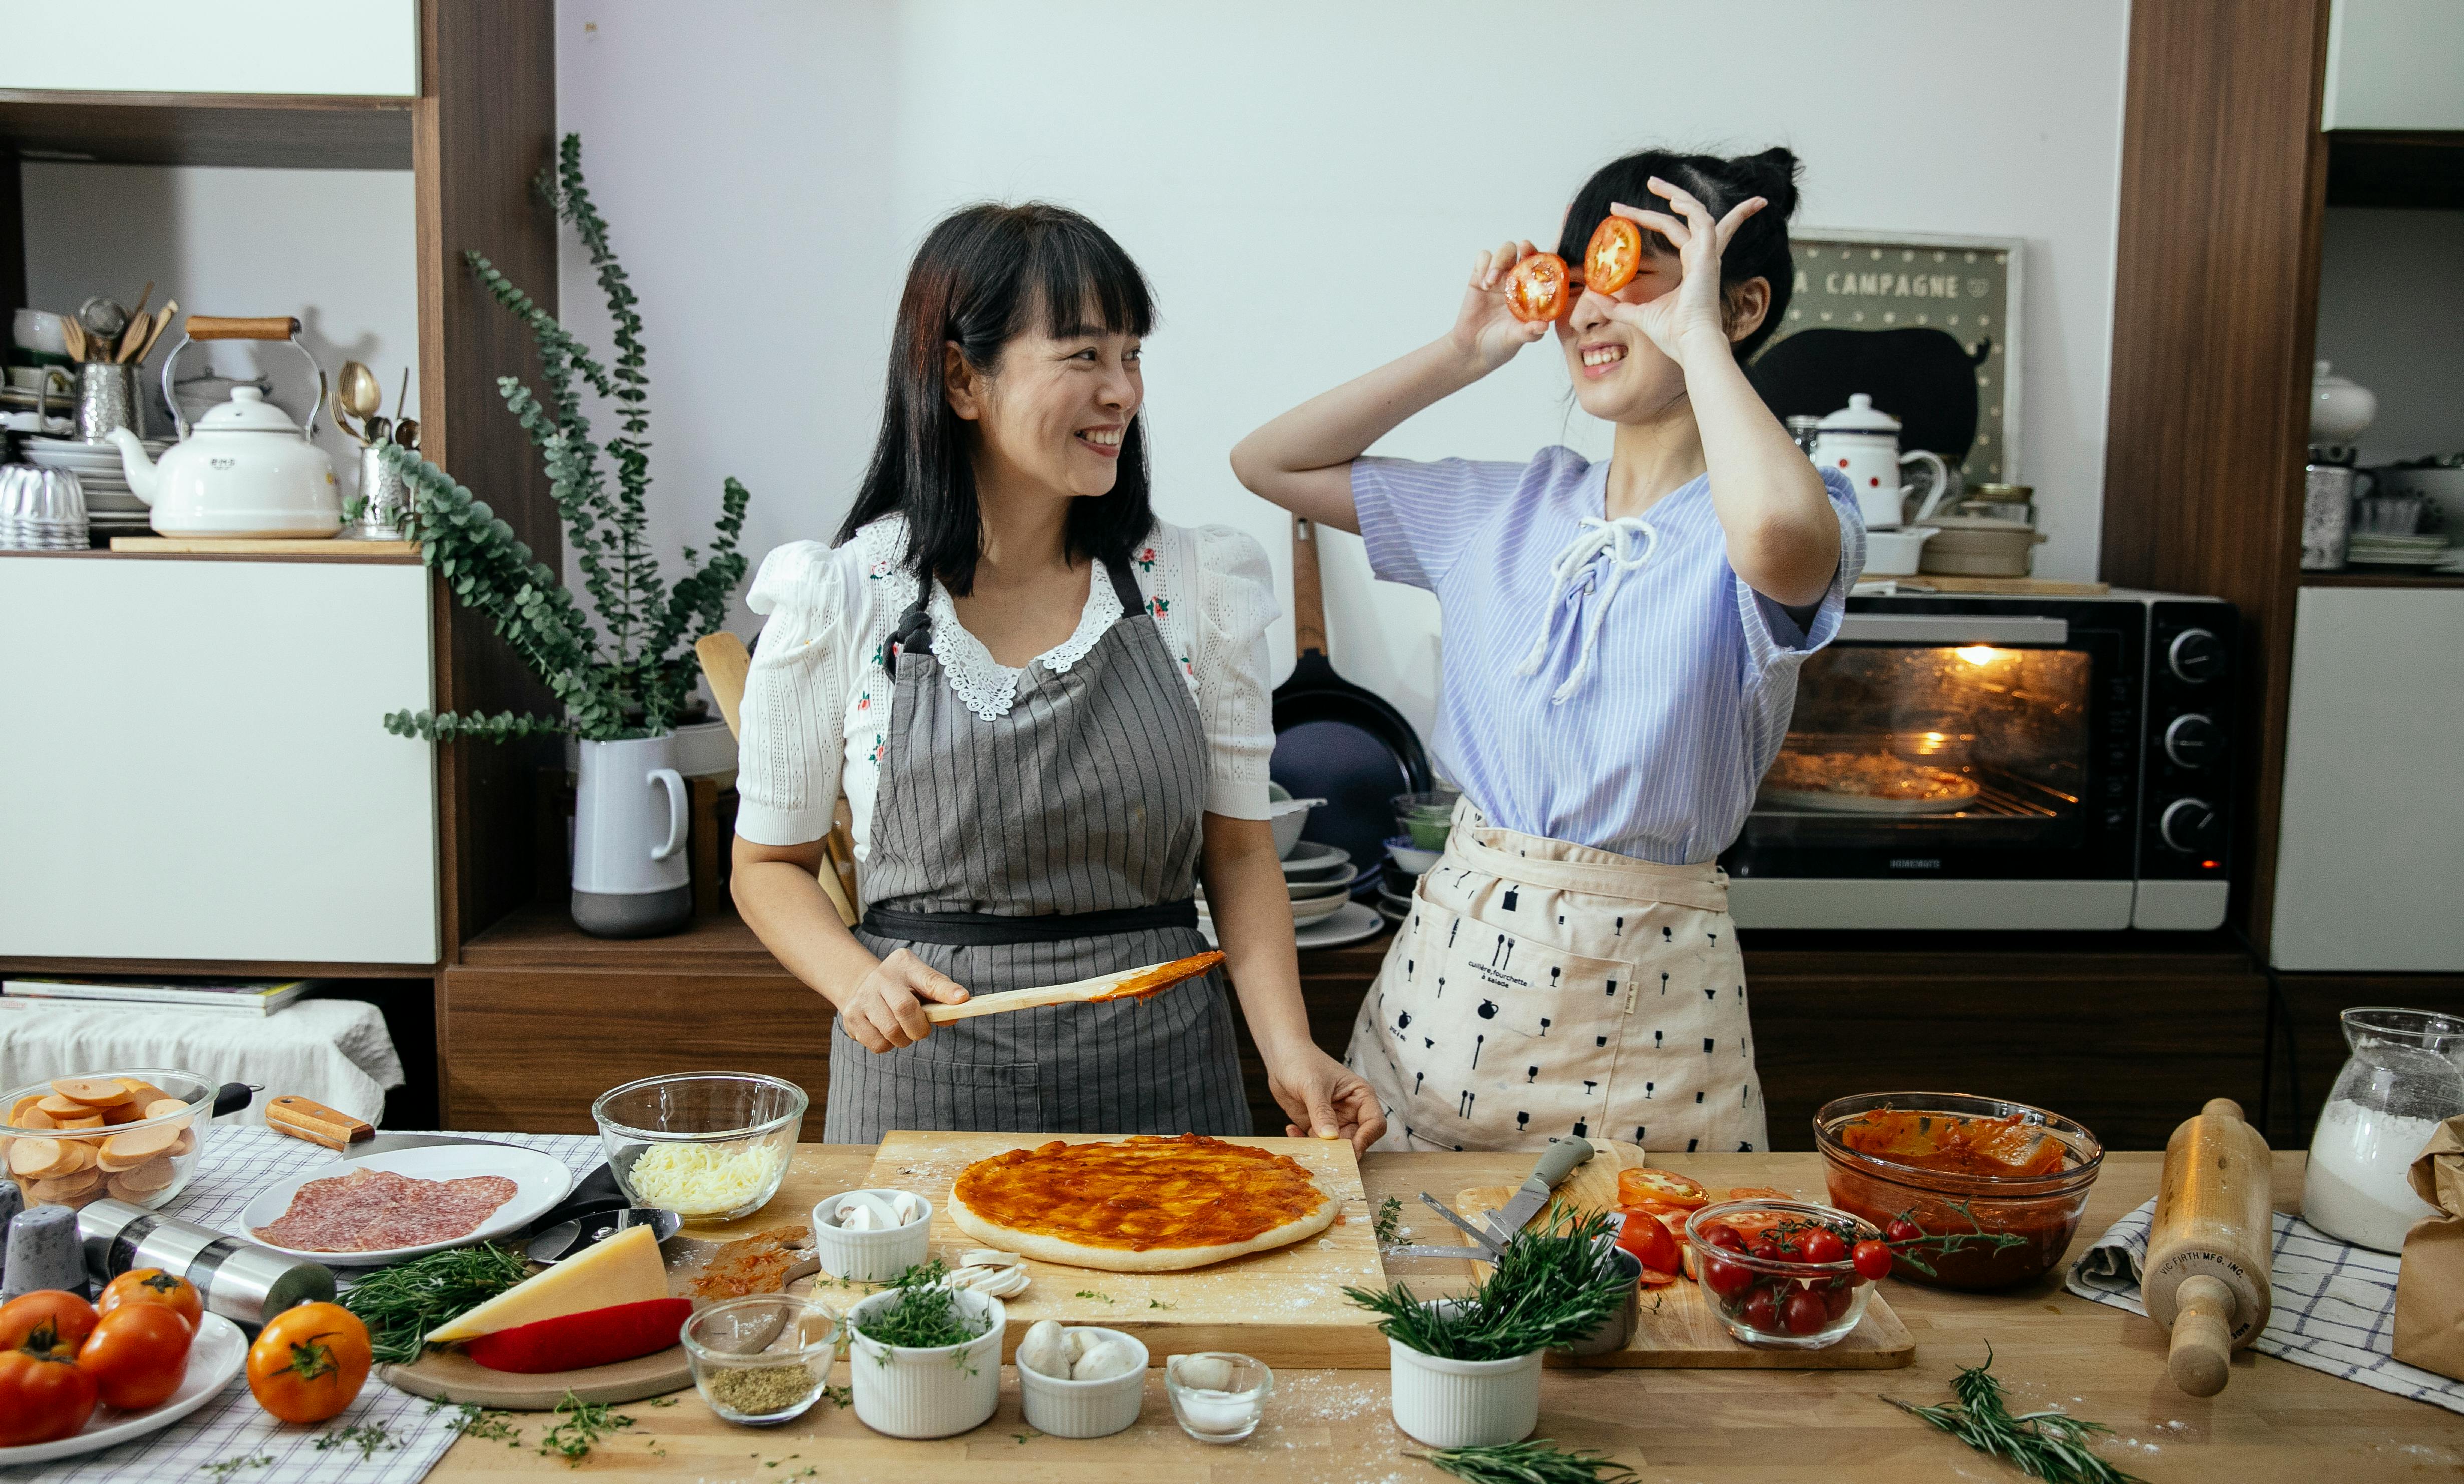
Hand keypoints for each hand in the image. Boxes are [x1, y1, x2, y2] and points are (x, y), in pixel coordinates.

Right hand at [835, 949, 967, 1051]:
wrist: (863, 988)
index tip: (962, 1000)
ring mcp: (863, 997)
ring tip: (902, 1029)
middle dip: (919, 1028)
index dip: (946, 992)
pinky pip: (878, 1044)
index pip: (928, 979)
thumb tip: (954, 1014)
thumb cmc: (903, 988)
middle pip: (905, 1009)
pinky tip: (885, 1032)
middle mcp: (881, 977)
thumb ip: (940, 995)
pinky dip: (887, 1045)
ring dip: (904, 1039)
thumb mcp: (922, 981)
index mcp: (904, 965)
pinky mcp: (852, 1018)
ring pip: (891, 1032)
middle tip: (920, 1030)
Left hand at [1265, 1045, 1386, 1153]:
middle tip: (1324, 1154)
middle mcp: (1351, 1111)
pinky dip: (1304, 1142)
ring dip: (1320, 1149)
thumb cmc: (1303, 1061)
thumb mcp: (1313, 1086)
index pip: (1374, 1123)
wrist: (1282, 1056)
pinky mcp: (1316, 1127)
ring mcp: (1334, 1120)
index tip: (1349, 1150)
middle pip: (1357, 1140)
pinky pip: (1316, 1144)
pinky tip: (1291, 1129)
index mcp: (1360, 1096)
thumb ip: (1321, 1112)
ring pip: (1336, 1147)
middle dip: (1341, 1150)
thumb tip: (1331, 1137)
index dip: (1366, 1139)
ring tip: (1302, 1139)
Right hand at [1448, 239, 1555, 372]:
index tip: (1544, 257)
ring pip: (1505, 251)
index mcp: (1533, 293)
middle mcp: (1518, 281)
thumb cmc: (1500, 345)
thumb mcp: (1516, 339)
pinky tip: (1484, 284)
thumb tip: (1543, 326)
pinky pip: (1483, 257)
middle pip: (1525, 252)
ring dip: (1500, 260)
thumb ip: (1529, 332)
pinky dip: (1484, 265)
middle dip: (1525, 247)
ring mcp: (1499, 278)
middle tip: (1523, 248)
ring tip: (1491, 282)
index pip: (1542, 269)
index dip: (1544, 259)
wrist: (1472, 350)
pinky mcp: (1479, 277)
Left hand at [1600, 177, 1765, 364]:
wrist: (1690, 345)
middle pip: (1687, 218)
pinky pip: (1701, 221)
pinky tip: (1670, 199)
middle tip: (1648, 181)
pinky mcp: (1707, 257)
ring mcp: (1706, 256)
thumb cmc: (1672, 335)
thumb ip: (1617, 306)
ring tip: (1653, 182)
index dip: (1652, 219)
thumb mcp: (1637, 315)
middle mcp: (1702, 258)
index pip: (1677, 233)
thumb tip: (1594, 297)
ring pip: (1696, 213)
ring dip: (1676, 195)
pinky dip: (1688, 207)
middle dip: (1668, 197)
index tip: (1622, 213)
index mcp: (1691, 267)